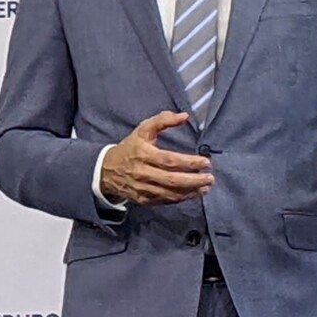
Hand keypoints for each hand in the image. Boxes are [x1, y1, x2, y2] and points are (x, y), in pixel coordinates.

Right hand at [98, 110, 214, 205]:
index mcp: (143, 154)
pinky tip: (193, 194)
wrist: (107, 170)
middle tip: (210, 178)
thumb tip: (184, 116)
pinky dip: (181, 198)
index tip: (206, 162)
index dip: (189, 162)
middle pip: (172, 180)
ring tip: (206, 187)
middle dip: (194, 180)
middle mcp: (142, 173)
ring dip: (191, 192)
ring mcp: (142, 188)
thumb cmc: (130, 148)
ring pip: (170, 193)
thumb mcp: (143, 130)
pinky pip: (165, 200)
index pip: (170, 160)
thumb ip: (163, 120)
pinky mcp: (143, 199)